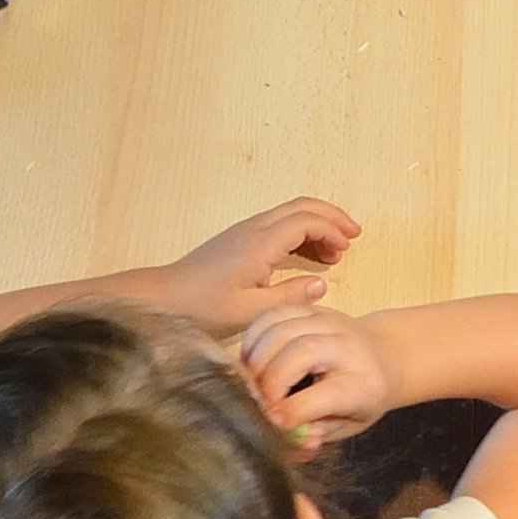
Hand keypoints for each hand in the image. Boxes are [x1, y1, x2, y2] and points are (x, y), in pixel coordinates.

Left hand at [166, 196, 359, 330]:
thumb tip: (321, 284)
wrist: (164, 297)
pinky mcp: (238, 241)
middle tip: (353, 234)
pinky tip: (307, 257)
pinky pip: (277, 226)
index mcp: (260, 244)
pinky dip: (299, 234)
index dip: (331, 231)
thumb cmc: (202, 306)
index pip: (305, 221)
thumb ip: (289, 297)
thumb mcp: (250, 311)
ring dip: (316, 226)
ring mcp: (245, 232)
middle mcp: (253, 230)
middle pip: (300, 207)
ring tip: (334, 252)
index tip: (346, 248)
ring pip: (289, 215)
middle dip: (331, 217)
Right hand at [239, 303, 392, 452]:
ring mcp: (328, 322)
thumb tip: (295, 441)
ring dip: (256, 359)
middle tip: (256, 402)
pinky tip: (252, 359)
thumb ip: (320, 432)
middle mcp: (346, 346)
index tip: (271, 422)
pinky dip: (254, 337)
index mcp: (361, 383)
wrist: (385, 355)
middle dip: (268, 382)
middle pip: (298, 354)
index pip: (322, 396)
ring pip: (281, 331)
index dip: (290, 410)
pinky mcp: (311, 309)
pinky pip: (273, 315)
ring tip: (251, 382)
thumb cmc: (363, 396)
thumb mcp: (350, 423)